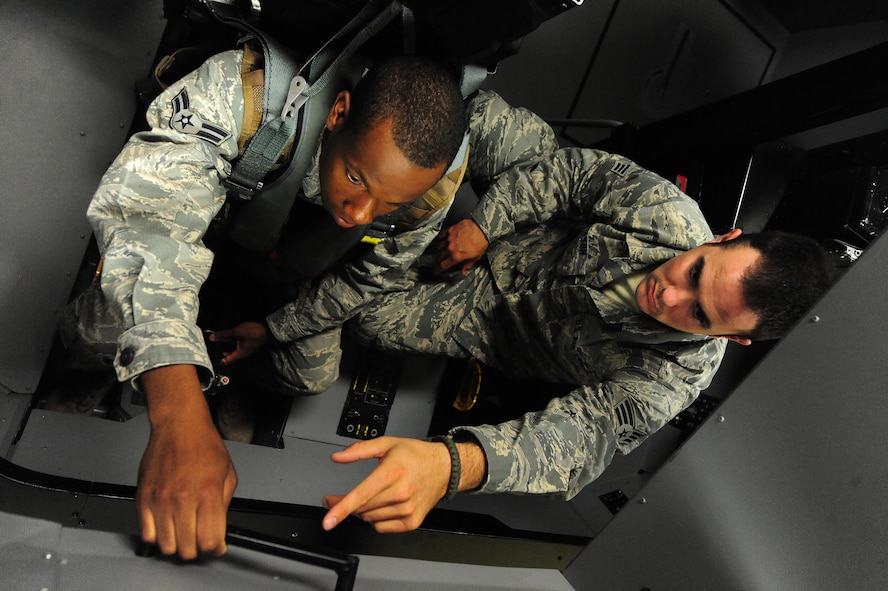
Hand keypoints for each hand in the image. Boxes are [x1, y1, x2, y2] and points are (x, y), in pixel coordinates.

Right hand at [137, 365, 237, 559]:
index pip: (210, 540)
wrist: (180, 426)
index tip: (216, 547)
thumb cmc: (205, 445)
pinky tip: (166, 527)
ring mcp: (161, 500)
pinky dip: (156, 537)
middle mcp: (183, 499)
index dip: (215, 549)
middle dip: (197, 550)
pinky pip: (146, 532)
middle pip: (188, 548)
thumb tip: (218, 529)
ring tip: (183, 535)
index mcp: (208, 494)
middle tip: (199, 541)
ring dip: (176, 545)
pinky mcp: (143, 497)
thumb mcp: (228, 474)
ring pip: (166, 545)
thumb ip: (224, 505)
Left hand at [210, 321, 268, 364]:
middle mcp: (242, 353)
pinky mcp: (247, 344)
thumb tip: (211, 337)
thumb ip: (223, 335)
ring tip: (218, 341)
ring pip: (233, 349)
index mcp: (239, 354)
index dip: (218, 361)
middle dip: (221, 351)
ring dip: (226, 345)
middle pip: (229, 355)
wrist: (266, 329)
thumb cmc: (253, 332)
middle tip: (212, 348)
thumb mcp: (236, 332)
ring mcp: (245, 348)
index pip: (226, 361)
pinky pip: (236, 345)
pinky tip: (227, 336)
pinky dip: (231, 342)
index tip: (210, 358)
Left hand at [321, 436, 485, 532]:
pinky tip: (382, 505)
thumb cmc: (417, 456)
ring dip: (362, 510)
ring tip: (370, 495)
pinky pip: (381, 527)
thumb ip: (360, 450)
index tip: (328, 520)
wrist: (444, 468)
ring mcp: (407, 510)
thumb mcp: (387, 444)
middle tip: (334, 499)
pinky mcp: (411, 522)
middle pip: (362, 508)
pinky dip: (375, 518)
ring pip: (369, 518)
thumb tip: (338, 456)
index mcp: (392, 472)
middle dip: (344, 505)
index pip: (362, 494)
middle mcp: (401, 493)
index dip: (342, 508)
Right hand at [434, 219, 488, 274]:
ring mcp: (449, 238)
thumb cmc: (481, 241)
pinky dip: (440, 239)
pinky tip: (441, 241)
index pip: (443, 265)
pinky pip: (441, 236)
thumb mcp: (476, 257)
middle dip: (437, 260)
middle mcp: (450, 248)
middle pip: (439, 256)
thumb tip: (464, 271)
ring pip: (438, 246)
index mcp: (456, 256)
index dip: (437, 270)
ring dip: (438, 250)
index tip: (436, 271)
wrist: (482, 227)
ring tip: (440, 252)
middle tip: (438, 262)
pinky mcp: (450, 230)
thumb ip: (468, 265)